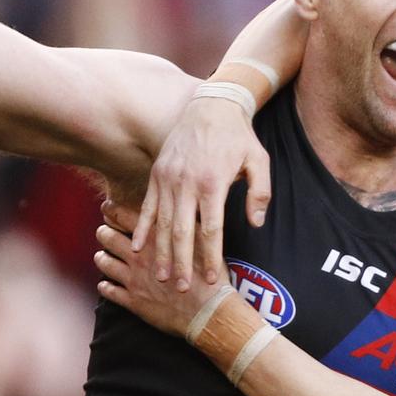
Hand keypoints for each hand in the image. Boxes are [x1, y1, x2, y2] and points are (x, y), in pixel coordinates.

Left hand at [95, 201, 227, 336]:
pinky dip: (104, 287)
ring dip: (101, 258)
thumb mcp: (203, 242)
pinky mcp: (133, 301)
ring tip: (101, 255)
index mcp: (156, 238)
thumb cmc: (208, 275)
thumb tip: (184, 211)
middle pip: (109, 238)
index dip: (113, 211)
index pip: (125, 217)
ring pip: (105, 263)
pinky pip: (110, 291)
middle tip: (103, 230)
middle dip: (103, 232)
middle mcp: (140, 256)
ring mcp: (134, 279)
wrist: (208, 311)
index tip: (107, 207)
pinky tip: (104, 285)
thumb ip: (188, 226)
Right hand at [133, 97, 271, 290]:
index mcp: (213, 183)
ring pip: (162, 223)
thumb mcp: (260, 160)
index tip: (210, 279)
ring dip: (161, 253)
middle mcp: (186, 183)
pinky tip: (135, 246)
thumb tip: (255, 223)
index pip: (210, 230)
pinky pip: (148, 206)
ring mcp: (168, 179)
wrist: (212, 106)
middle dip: (182, 264)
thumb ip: (260, 192)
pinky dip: (141, 227)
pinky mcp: (157, 173)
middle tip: (182, 290)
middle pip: (182, 233)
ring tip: (161, 277)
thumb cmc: (239, 136)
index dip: (209, 257)